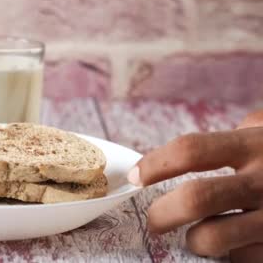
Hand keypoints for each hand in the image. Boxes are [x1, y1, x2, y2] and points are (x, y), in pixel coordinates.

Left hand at [128, 110, 262, 259]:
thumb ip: (240, 135)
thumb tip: (180, 154)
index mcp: (257, 145)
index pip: (190, 150)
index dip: (154, 164)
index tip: (134, 177)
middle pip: (194, 200)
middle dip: (161, 214)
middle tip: (153, 220)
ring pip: (212, 240)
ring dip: (194, 241)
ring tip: (196, 236)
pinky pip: (240, 260)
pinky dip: (229, 256)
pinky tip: (237, 246)